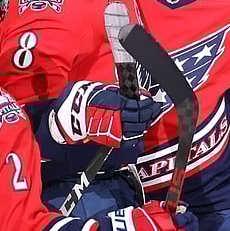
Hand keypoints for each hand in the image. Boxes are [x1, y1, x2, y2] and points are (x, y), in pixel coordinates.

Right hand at [48, 81, 163, 147]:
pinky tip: (140, 130)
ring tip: (149, 118)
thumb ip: (122, 94)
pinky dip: (136, 135)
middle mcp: (117, 117)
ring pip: (137, 128)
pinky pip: (128, 139)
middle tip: (155, 108)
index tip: (152, 101)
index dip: (148, 103)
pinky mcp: (112, 138)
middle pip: (140, 117)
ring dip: (145, 123)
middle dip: (150, 113)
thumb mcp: (106, 91)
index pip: (138, 105)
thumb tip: (137, 94)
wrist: (74, 115)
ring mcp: (115, 129)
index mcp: (116, 104)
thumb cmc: (88, 100)